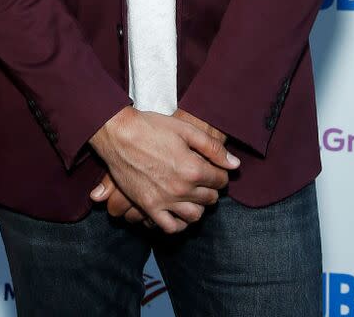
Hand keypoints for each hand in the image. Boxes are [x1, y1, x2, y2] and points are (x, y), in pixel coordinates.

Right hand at [89, 106, 239, 233]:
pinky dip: (179, 223)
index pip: (221, 180)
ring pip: (195, 216)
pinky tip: (178, 212)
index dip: (219, 173)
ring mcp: (165, 200)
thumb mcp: (185, 129)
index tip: (212, 167)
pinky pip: (171, 227)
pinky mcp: (148, 206)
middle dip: (210, 188)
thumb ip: (213, 148)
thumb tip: (235, 165)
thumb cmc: (151, 127)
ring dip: (198, 206)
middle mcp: (182, 189)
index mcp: (194, 168)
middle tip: (201, 178)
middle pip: (210, 198)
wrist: (118, 133)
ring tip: (192, 194)